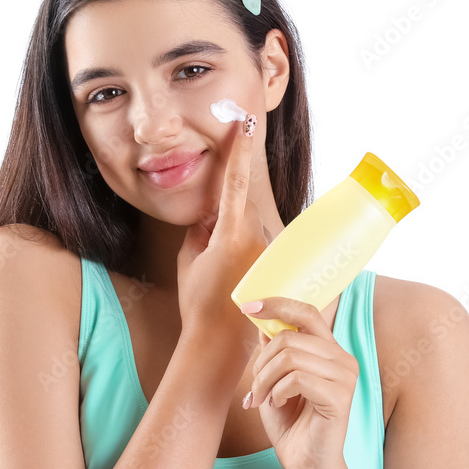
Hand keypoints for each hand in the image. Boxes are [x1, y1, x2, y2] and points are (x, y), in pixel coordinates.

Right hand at [177, 113, 267, 379]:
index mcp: (231, 233)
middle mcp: (257, 239)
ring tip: (228, 281)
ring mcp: (272, 254)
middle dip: (228, 225)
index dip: (238, 152)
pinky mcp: (279, 268)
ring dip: (241, 246)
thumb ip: (199, 229)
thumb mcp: (189, 261)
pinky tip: (240, 285)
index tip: (244, 125)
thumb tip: (208, 213)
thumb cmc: (198, 303)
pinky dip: (251, 259)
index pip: (235, 183)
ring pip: (255, 233)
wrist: (220, 343)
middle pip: (243, 212)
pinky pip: (264, 250)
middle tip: (214, 262)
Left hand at [242, 297, 358, 468]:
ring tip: (262, 399)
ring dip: (265, 380)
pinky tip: (277, 405)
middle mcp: (343, 359)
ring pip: (289, 357)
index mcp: (330, 351)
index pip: (307, 312)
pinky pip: (296, 378)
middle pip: (289, 338)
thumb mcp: (274, 381)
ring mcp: (345, 377)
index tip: (248, 308)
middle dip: (261, 363)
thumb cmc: (291, 425)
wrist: (306, 466)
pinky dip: (277, 392)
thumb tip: (262, 320)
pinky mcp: (340, 396)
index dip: (277, 305)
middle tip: (254, 389)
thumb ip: (273, 351)